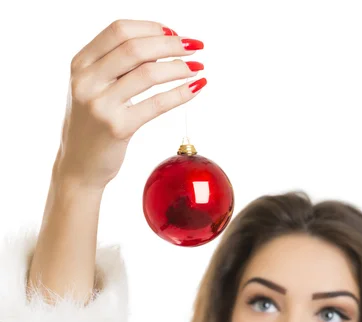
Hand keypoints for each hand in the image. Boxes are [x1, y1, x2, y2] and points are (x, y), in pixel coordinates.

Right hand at [54, 19, 205, 190]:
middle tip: (195, 47)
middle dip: (171, 44)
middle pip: (136, 48)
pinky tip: (195, 88)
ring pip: (148, 73)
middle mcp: (86, 81)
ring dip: (179, 67)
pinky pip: (156, 104)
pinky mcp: (117, 128)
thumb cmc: (92, 126)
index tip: (174, 33)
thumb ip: (114, 66)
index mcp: (80, 64)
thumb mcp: (92, 88)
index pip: (119, 30)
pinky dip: (180, 93)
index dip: (151, 28)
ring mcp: (101, 105)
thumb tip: (161, 43)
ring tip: (197, 68)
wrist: (78, 167)